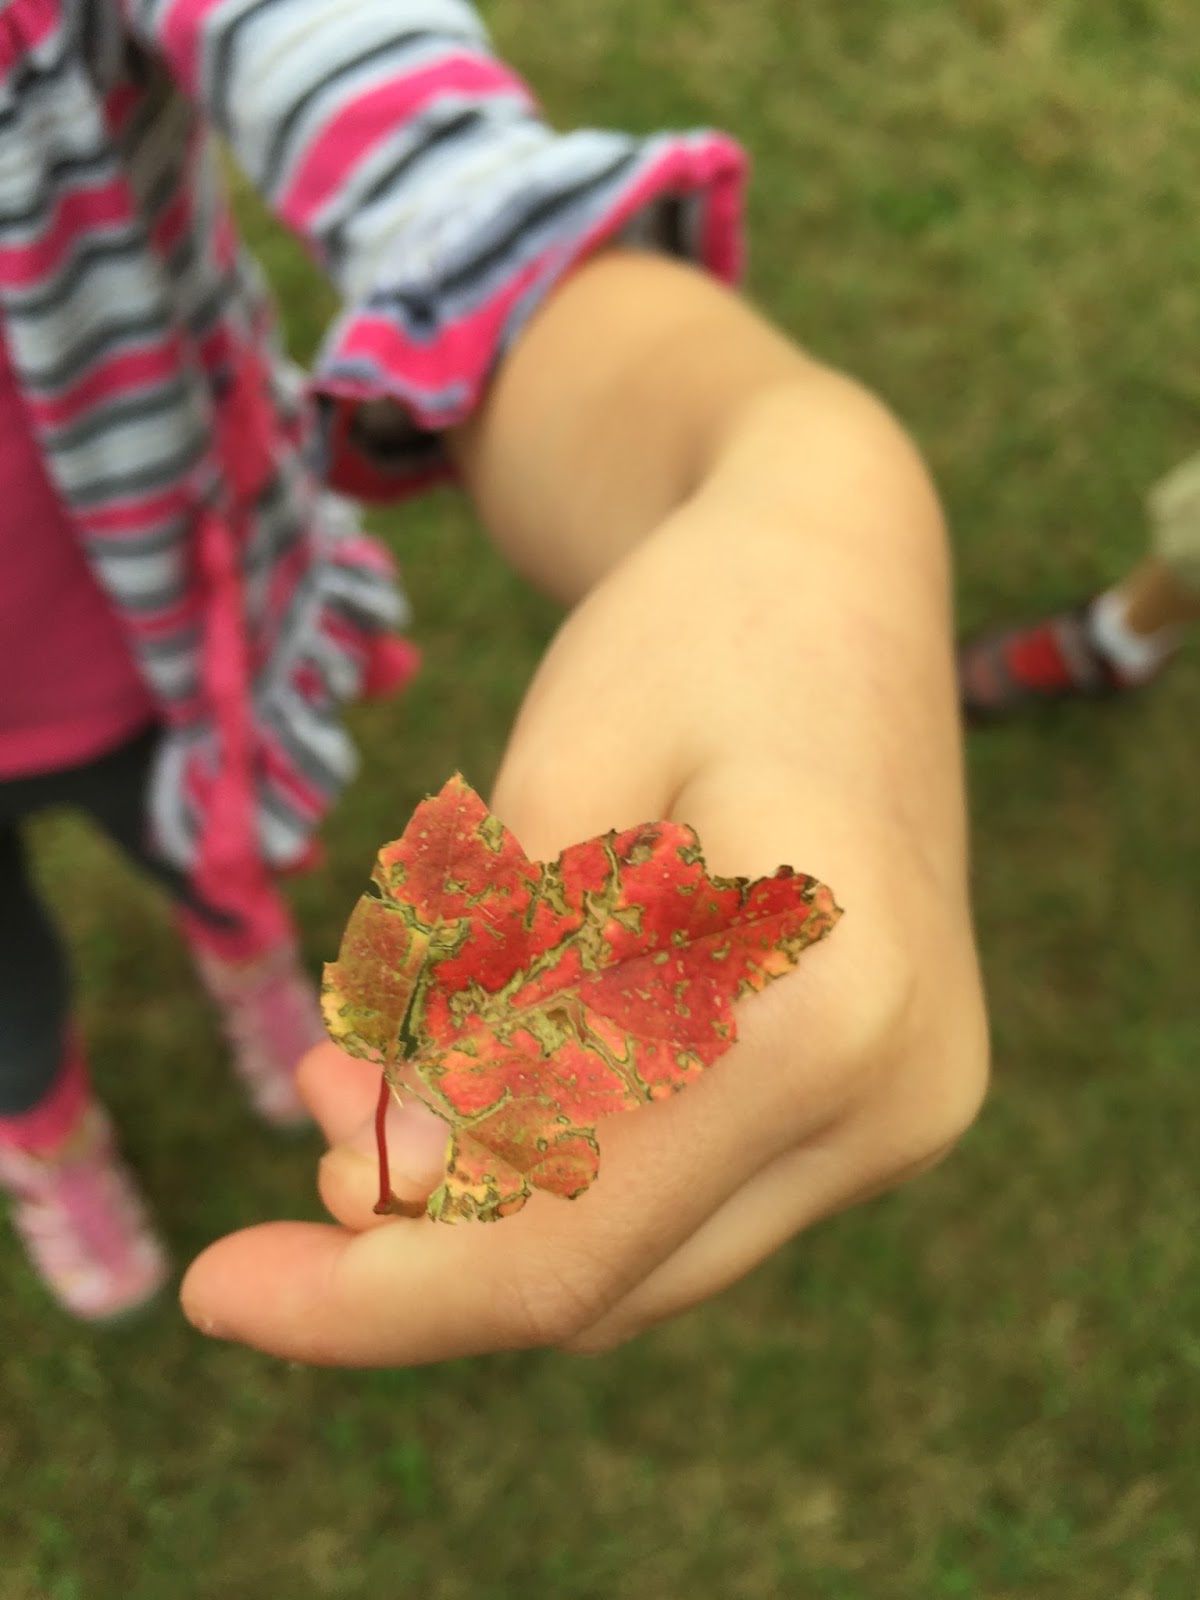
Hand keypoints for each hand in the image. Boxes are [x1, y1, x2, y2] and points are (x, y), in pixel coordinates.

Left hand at [181, 392, 988, 1363]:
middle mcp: (895, 1096)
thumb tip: (385, 1195)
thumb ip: (477, 1010)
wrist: (838, 571)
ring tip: (363, 1069)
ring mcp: (904, 1108)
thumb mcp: (546, 790)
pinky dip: (570, 1155)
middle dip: (418, 1227)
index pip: (568, 1240)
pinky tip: (487, 1054)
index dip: (374, 1295)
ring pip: (644, 1251)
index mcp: (825, 1010)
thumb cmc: (690, 634)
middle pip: (604, 1275)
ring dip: (489, 1191)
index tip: (214, 1292)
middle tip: (304, 1095)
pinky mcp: (882, 1094)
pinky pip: (688, 1190)